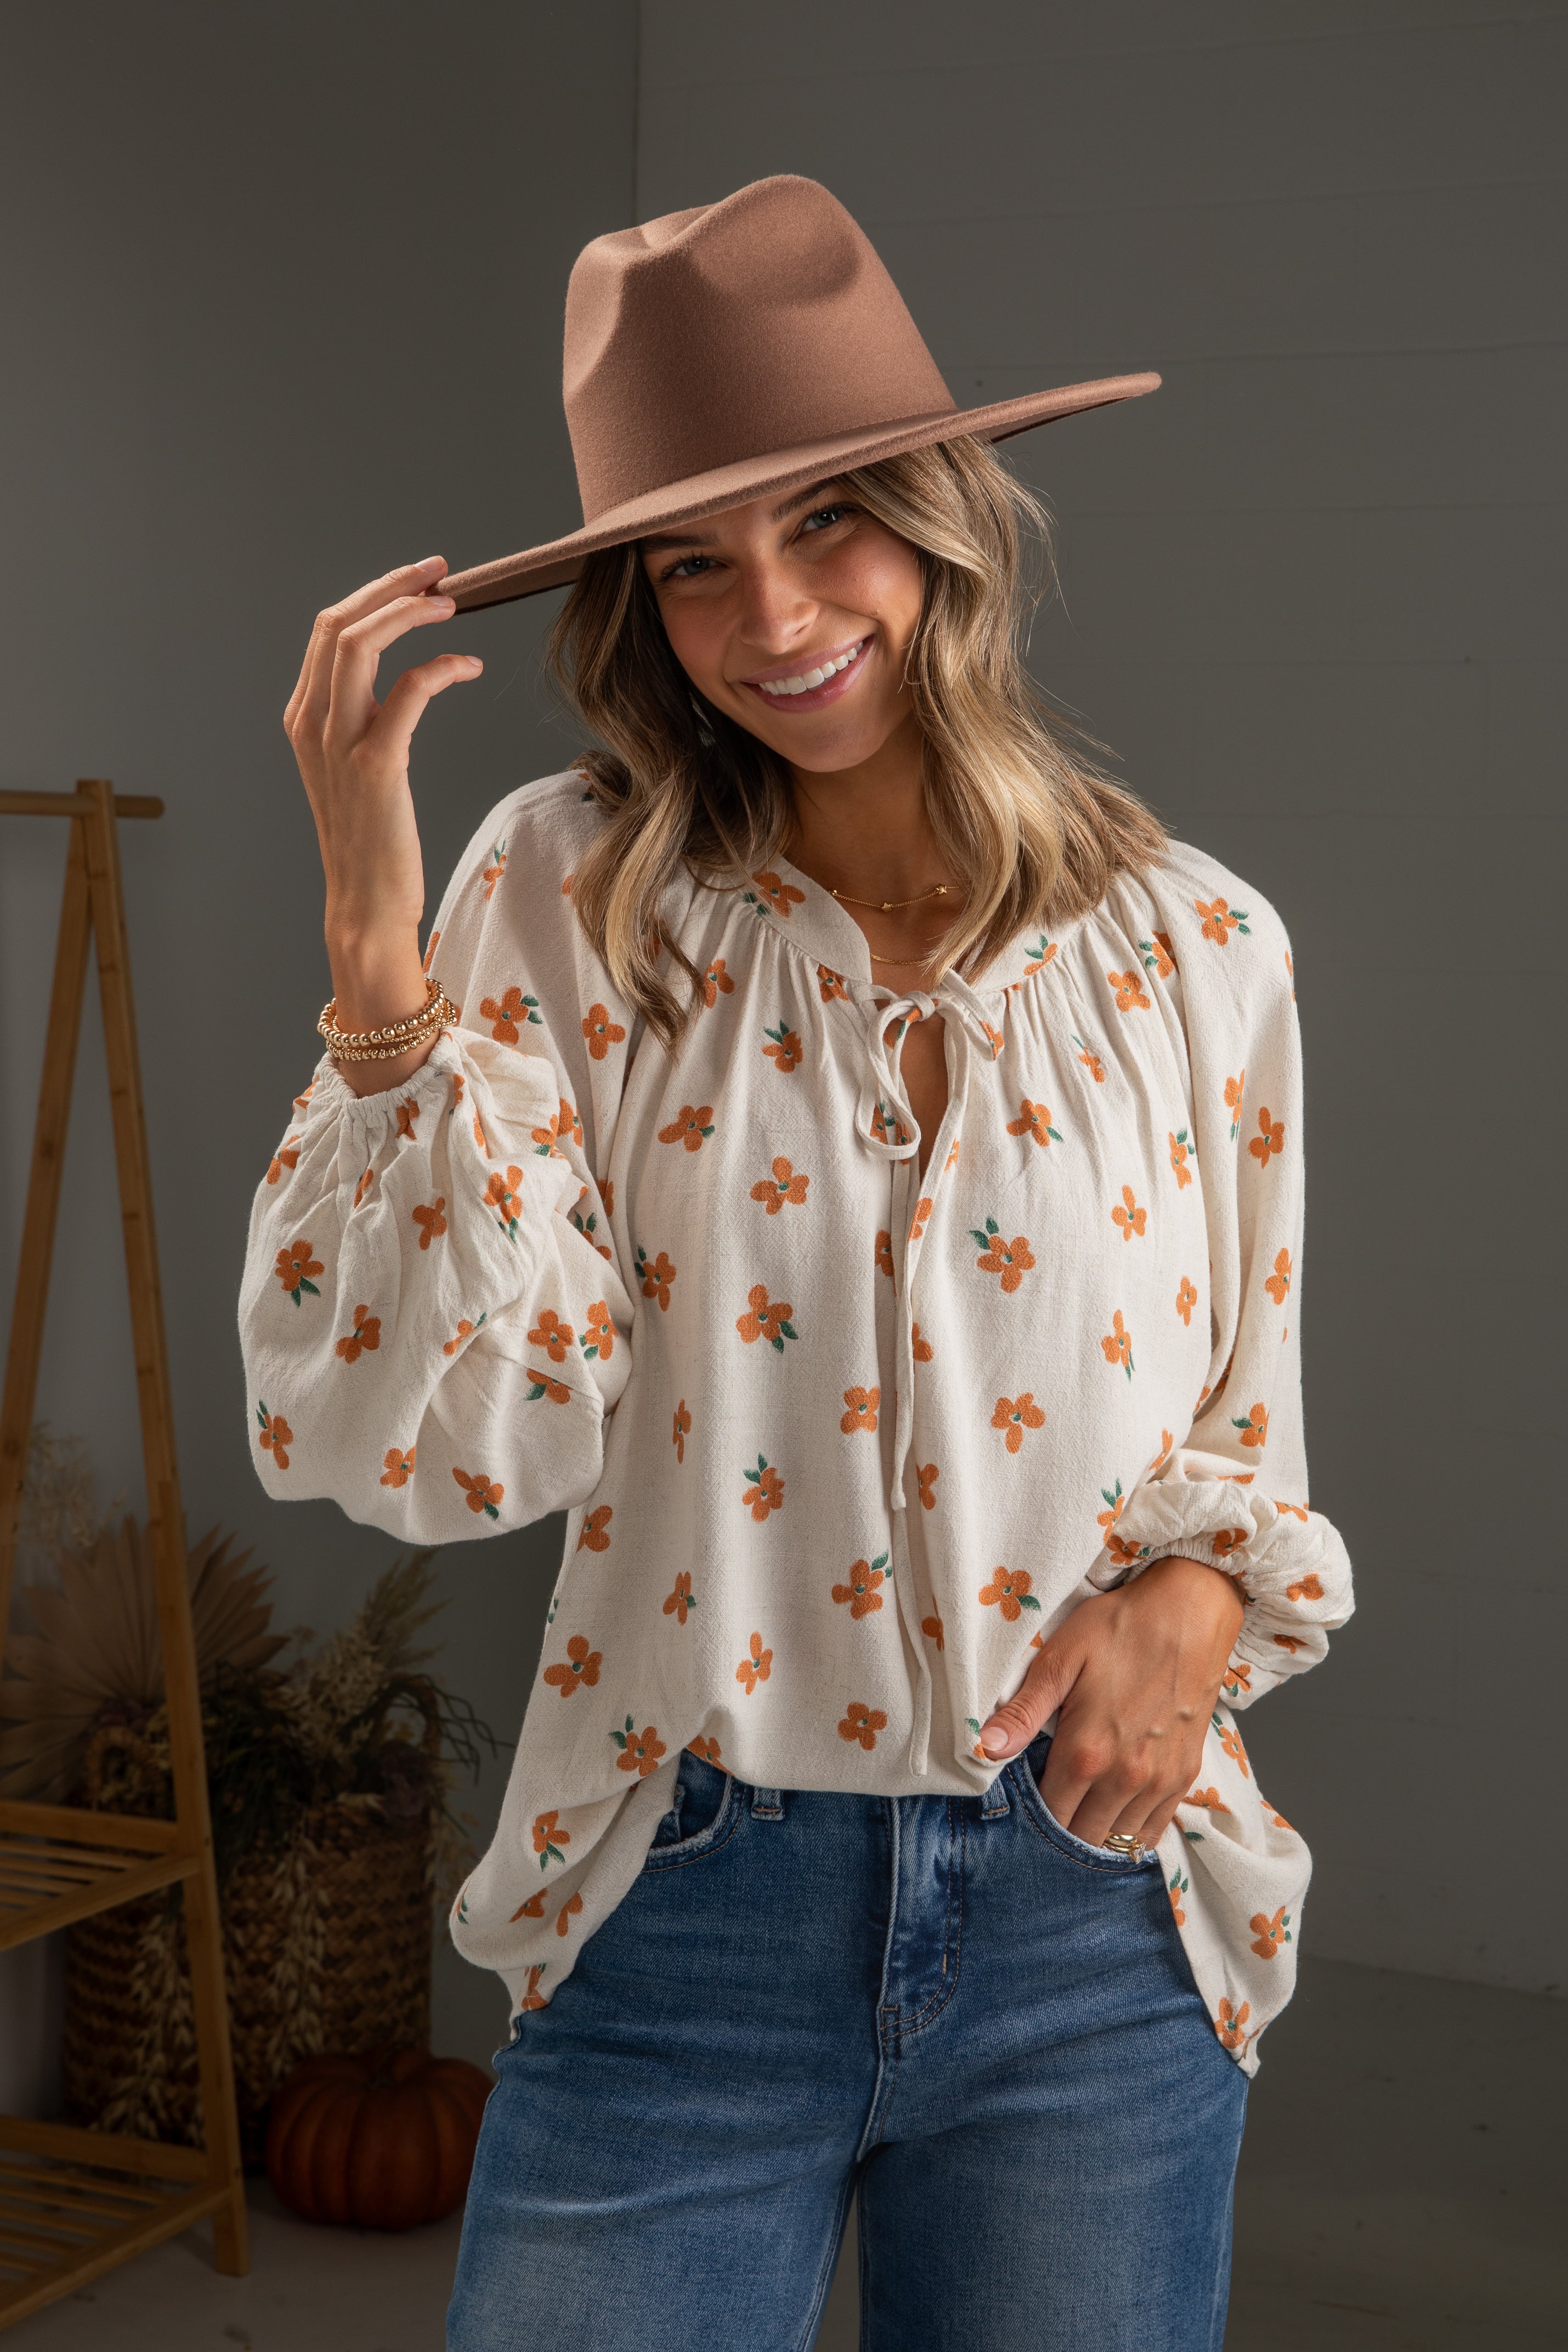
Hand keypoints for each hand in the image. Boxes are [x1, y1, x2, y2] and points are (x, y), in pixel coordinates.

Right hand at [283, 555, 482, 1091]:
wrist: (365, 906)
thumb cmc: (373, 841)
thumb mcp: (357, 767)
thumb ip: (363, 718)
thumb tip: (399, 678)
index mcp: (303, 717)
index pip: (328, 630)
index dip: (375, 594)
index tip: (420, 578)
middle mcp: (311, 722)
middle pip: (339, 623)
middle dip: (391, 587)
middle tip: (440, 571)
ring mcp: (337, 742)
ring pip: (360, 644)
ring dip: (409, 612)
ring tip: (451, 601)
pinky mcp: (375, 764)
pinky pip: (407, 690)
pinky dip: (440, 666)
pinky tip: (468, 666)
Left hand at [978, 1556, 1245, 1850]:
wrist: (1191, 1612)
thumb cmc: (1121, 1627)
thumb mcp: (1061, 1658)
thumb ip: (1023, 1711)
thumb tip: (984, 1748)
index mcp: (1086, 1752)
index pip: (1049, 1816)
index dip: (1030, 1820)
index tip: (1019, 1814)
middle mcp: (1125, 1777)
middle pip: (1083, 1837)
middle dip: (1060, 1836)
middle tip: (1043, 1823)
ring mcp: (1159, 1781)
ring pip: (1119, 1842)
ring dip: (1095, 1840)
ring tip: (1076, 1825)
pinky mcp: (1185, 1775)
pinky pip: (1155, 1830)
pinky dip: (1132, 1837)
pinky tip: (1115, 1827)